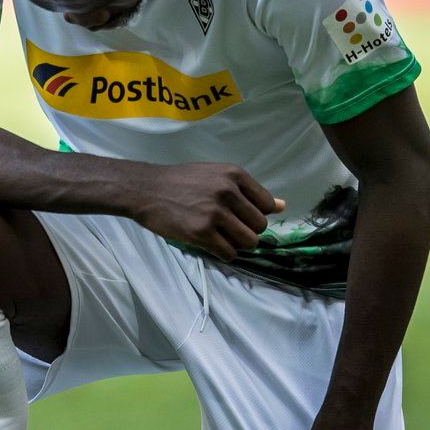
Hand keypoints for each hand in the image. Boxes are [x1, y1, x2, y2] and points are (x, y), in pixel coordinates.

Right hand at [123, 163, 282, 260]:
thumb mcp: (216, 176)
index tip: (241, 216)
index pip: (267, 204)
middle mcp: (228, 191)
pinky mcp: (202, 233)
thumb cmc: (181, 181)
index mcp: (234, 175)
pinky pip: (229, 252)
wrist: (146, 189)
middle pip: (260, 225)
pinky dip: (225, 254)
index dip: (256, 214)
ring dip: (238, 244)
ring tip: (222, 238)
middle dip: (248, 231)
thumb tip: (282, 206)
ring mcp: (215, 213)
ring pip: (249, 241)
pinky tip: (212, 245)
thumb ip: (247, 191)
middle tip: (229, 229)